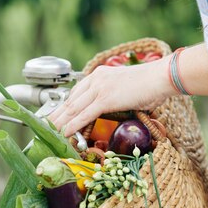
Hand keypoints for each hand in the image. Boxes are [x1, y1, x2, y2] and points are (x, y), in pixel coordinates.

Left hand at [48, 59, 174, 136]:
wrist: (161, 77)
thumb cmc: (152, 84)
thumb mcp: (127, 87)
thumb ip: (115, 95)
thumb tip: (114, 107)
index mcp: (99, 74)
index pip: (76, 93)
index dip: (65, 107)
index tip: (57, 116)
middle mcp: (95, 79)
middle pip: (71, 101)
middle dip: (57, 116)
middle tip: (46, 127)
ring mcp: (99, 88)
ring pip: (73, 109)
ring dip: (60, 123)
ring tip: (49, 133)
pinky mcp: (105, 99)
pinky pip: (84, 115)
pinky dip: (72, 125)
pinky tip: (64, 133)